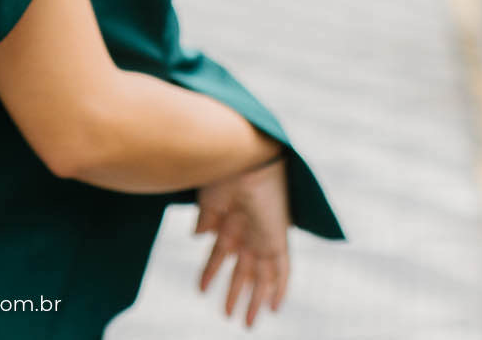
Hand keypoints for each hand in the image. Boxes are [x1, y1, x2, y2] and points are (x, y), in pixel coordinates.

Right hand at [194, 158, 290, 328]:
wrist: (242, 158)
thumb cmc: (221, 172)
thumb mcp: (208, 201)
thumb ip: (205, 220)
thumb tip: (199, 237)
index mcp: (227, 223)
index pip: (220, 255)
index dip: (211, 273)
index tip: (200, 289)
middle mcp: (246, 233)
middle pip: (242, 271)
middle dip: (234, 293)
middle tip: (227, 315)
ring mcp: (262, 237)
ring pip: (259, 277)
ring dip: (251, 299)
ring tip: (245, 322)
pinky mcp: (277, 238)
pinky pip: (282, 270)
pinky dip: (278, 288)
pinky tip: (272, 307)